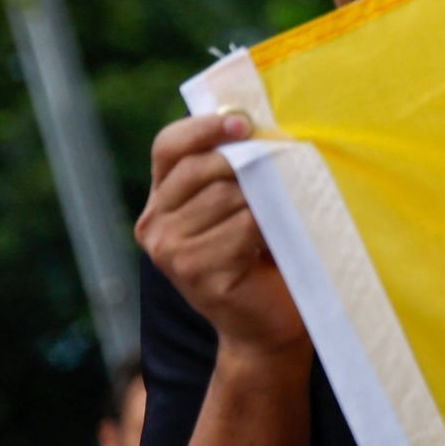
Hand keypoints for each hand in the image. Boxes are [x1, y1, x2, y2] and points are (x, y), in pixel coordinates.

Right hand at [136, 114, 307, 357]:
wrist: (269, 324)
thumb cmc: (265, 254)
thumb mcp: (246, 203)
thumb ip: (240, 169)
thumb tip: (260, 122)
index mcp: (163, 198)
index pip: (168, 146)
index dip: (202, 127)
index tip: (243, 122)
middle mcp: (155, 224)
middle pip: (203, 167)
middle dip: (249, 162)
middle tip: (289, 165)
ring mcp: (170, 250)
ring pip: (227, 195)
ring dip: (266, 196)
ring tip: (286, 211)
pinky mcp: (196, 271)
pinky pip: (243, 225)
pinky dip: (270, 224)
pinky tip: (279, 237)